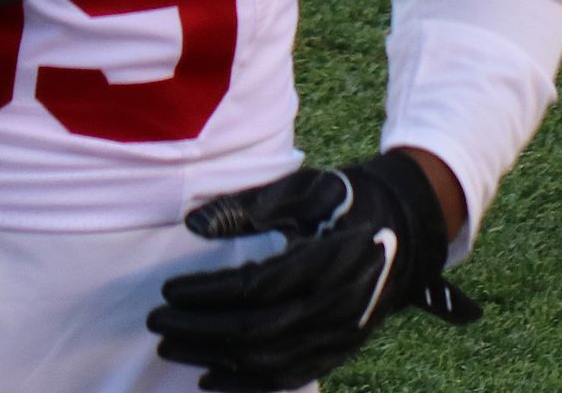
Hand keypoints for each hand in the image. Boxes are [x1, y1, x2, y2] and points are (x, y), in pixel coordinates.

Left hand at [147, 150, 481, 390]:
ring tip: (170, 345)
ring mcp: (340, 336)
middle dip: (199, 329)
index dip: (207, 293)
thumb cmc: (344, 199)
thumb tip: (194, 225)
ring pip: (268, 361)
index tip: (168, 288)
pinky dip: (246, 384)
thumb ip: (248, 205)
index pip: (254, 288)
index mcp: (325, 262)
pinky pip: (289, 376)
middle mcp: (334, 307)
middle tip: (156, 318)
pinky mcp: (339, 351)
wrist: (405, 227)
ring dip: (214, 358)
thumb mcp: (302, 187)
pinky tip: (207, 378)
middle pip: (256, 332)